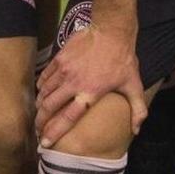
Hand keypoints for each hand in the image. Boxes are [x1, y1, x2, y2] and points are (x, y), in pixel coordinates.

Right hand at [35, 11, 147, 147]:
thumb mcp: (134, 85)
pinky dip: (41, 87)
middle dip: (40, 121)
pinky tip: (42, 92)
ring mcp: (64, 70)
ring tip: (39, 113)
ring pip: (44, 92)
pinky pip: (44, 77)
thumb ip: (137, 110)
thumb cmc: (123, 59)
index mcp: (90, 93)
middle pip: (49, 107)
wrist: (111, 30)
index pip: (67, 117)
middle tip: (37, 129)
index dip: (54, 132)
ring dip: (40, 105)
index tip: (46, 143)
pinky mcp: (59, 59)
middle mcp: (73, 84)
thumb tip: (136, 130)